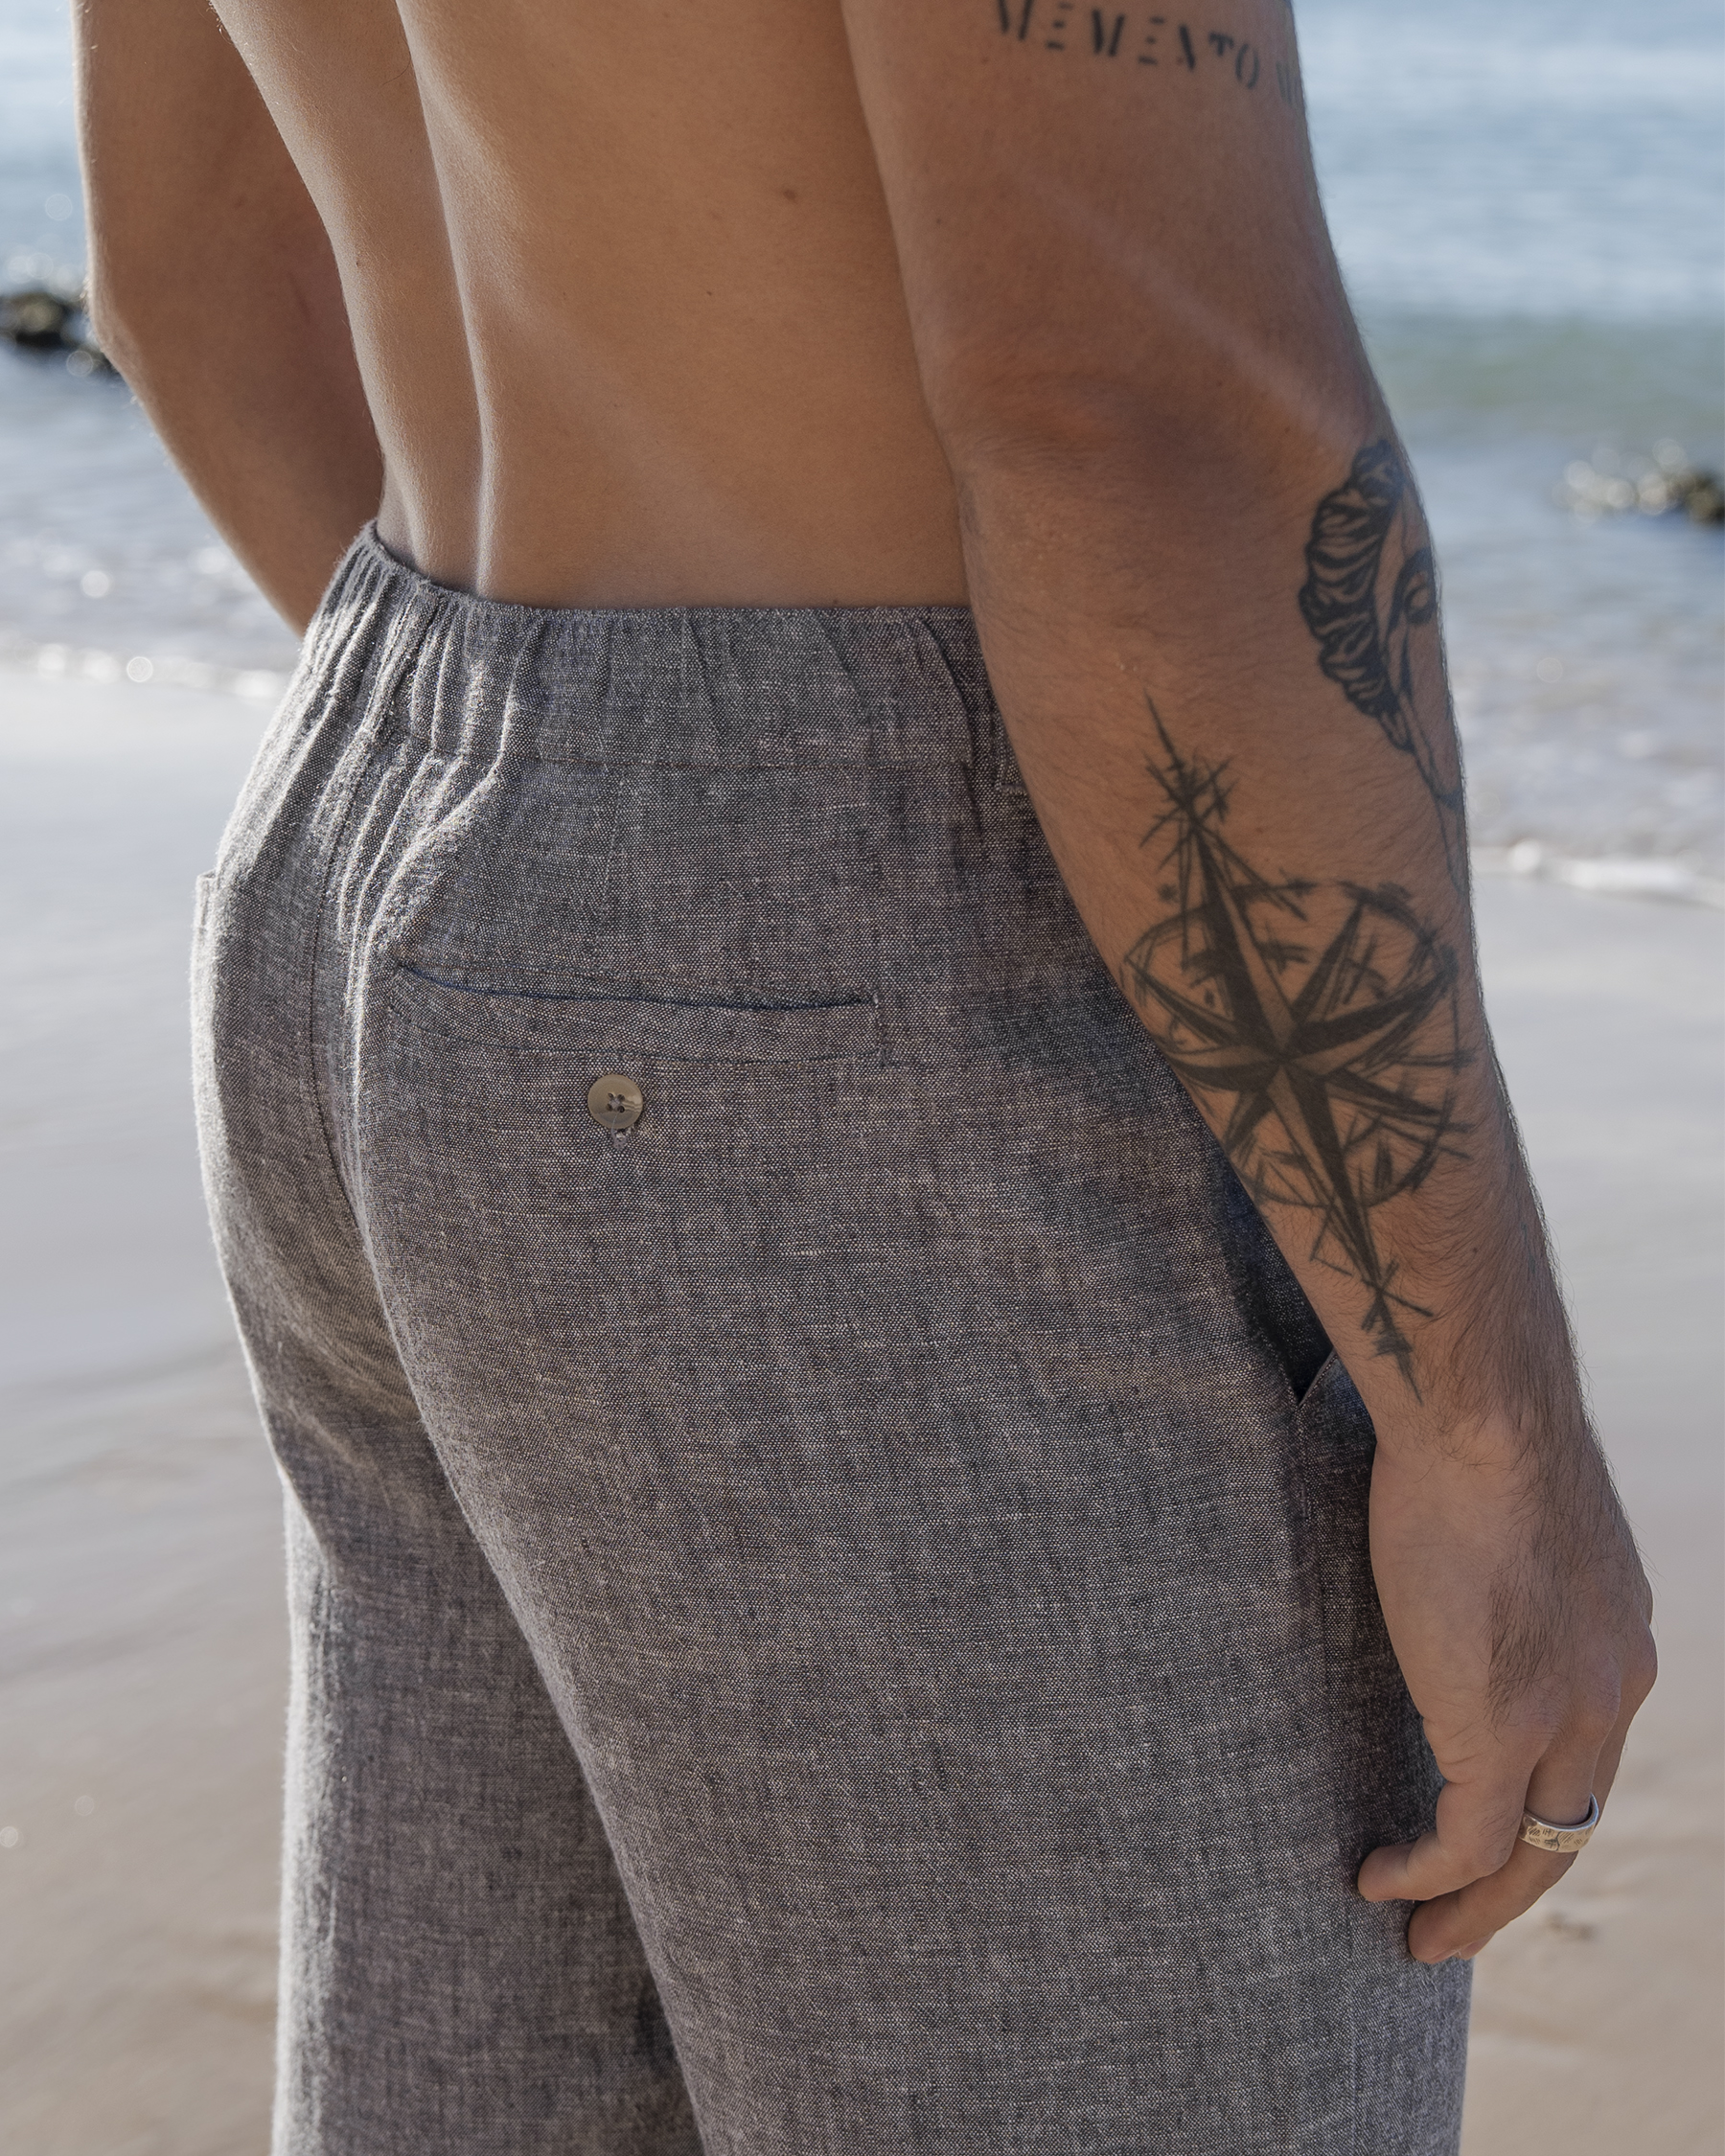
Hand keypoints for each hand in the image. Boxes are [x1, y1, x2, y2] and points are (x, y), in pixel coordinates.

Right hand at [1356, 1424, 1655, 1962]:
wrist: (1480, 1418)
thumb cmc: (1474, 1431)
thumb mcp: (1509, 1511)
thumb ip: (1497, 1560)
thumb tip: (1448, 1551)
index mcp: (1618, 1636)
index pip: (1586, 1751)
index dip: (1535, 1801)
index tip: (1481, 1831)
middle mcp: (1613, 1687)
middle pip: (1570, 1820)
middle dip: (1512, 1882)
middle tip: (1454, 1923)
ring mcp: (1564, 1714)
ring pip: (1533, 1850)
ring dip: (1473, 1904)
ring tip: (1418, 1934)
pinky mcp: (1502, 1727)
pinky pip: (1466, 1837)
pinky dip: (1424, 1872)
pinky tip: (1378, 1877)